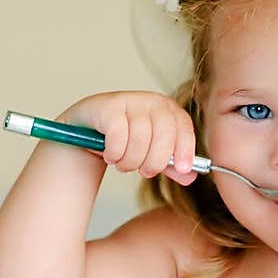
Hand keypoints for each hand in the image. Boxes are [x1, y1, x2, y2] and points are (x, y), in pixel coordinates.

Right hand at [61, 91, 197, 183]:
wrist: (88, 131)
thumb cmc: (125, 140)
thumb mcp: (152, 153)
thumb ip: (171, 165)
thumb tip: (189, 176)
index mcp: (168, 110)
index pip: (183, 127)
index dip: (185, 149)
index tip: (182, 169)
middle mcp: (152, 101)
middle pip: (164, 135)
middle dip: (155, 162)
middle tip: (145, 172)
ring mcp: (130, 101)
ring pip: (140, 139)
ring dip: (131, 162)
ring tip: (123, 164)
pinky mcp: (109, 107)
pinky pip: (118, 136)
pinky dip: (115, 153)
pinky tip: (110, 156)